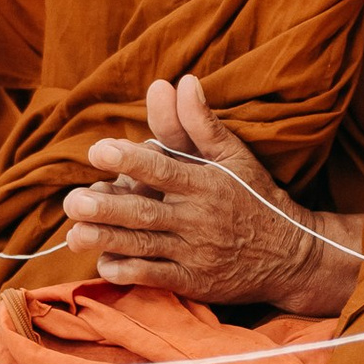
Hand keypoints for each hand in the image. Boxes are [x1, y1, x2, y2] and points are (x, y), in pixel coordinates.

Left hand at [63, 76, 360, 317]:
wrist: (291, 254)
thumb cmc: (254, 196)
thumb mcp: (234, 155)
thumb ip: (200, 122)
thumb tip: (182, 81)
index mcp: (205, 183)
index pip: (163, 169)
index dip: (129, 159)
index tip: (98, 149)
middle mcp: (198, 219)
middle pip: (146, 212)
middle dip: (107, 208)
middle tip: (72, 201)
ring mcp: (195, 253)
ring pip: (144, 247)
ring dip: (107, 240)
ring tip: (74, 234)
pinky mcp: (195, 282)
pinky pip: (157, 279)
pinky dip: (130, 273)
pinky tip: (103, 264)